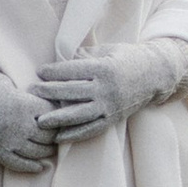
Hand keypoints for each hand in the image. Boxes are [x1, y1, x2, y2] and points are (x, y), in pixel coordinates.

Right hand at [0, 55, 56, 171]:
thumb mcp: (11, 85)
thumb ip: (28, 97)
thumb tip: (46, 104)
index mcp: (24, 105)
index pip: (52, 116)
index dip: (58, 116)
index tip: (59, 115)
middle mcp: (18, 125)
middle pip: (48, 136)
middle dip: (55, 135)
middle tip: (57, 134)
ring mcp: (7, 140)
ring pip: (37, 152)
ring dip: (47, 152)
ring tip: (50, 149)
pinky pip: (18, 164)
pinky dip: (32, 167)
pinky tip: (40, 166)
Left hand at [32, 37, 187, 142]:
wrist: (156, 75)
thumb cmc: (128, 58)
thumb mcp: (108, 50)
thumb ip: (87, 56)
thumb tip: (63, 59)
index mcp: (104, 69)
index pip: (74, 71)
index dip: (55, 72)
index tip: (39, 72)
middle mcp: (107, 89)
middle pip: (73, 92)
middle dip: (50, 92)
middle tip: (32, 91)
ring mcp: (110, 106)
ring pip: (80, 114)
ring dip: (58, 118)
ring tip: (40, 121)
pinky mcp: (113, 119)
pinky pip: (92, 129)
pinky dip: (75, 134)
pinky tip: (59, 136)